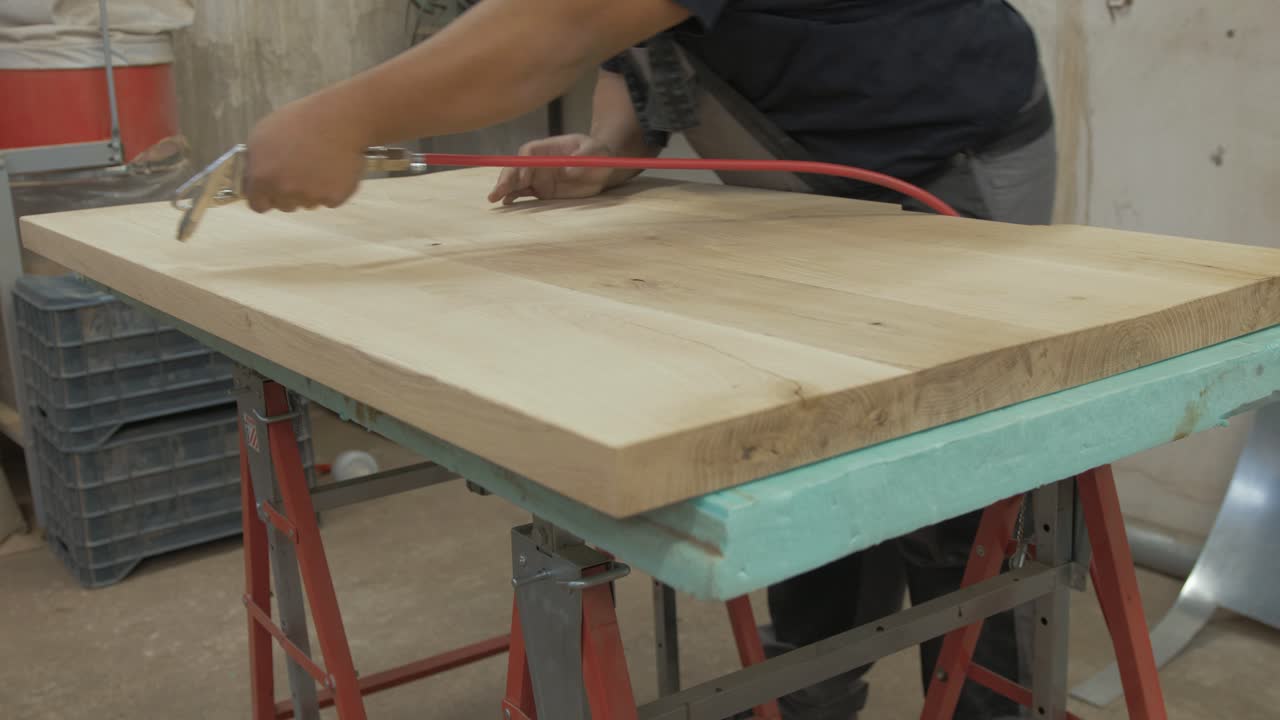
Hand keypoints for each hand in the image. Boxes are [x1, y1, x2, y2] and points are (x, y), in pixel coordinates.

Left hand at [243, 95, 369, 212]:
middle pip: (284, 205)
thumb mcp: (262, 134)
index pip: (257, 204)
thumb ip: (255, 161)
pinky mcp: (334, 198)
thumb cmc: (298, 121)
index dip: (263, 196)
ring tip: (318, 164)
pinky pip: (329, 199)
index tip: (271, 190)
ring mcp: (310, 197)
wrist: (338, 119)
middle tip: (298, 170)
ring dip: (310, 190)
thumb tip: (255, 176)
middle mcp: (285, 192)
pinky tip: (333, 168)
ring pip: (307, 203)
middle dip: (288, 192)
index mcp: (262, 177)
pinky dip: (331, 188)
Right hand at [487, 134, 615, 204]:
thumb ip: (582, 158)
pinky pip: (525, 194)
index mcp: (548, 149)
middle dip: (507, 179)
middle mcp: (539, 163)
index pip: (528, 154)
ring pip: (517, 182)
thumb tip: (568, 170)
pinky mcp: (543, 191)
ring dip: (506, 190)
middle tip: (497, 192)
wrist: (603, 168)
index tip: (521, 177)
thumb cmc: (598, 153)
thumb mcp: (595, 151)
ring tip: (495, 198)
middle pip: (518, 169)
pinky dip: (515, 197)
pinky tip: (507, 202)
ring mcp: (539, 177)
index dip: (522, 164)